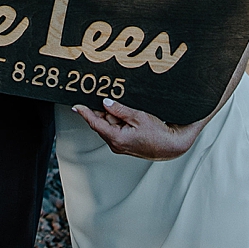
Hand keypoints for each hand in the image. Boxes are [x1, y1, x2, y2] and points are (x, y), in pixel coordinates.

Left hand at [72, 96, 207, 159]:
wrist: (172, 146)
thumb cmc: (159, 134)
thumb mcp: (139, 116)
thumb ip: (120, 109)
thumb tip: (106, 102)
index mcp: (117, 138)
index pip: (95, 123)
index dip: (85, 113)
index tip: (76, 105)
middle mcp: (116, 144)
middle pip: (102, 123)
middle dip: (105, 111)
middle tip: (113, 101)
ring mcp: (120, 145)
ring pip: (110, 126)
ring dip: (115, 116)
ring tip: (130, 112)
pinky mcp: (126, 144)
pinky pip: (117, 130)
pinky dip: (120, 121)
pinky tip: (129, 117)